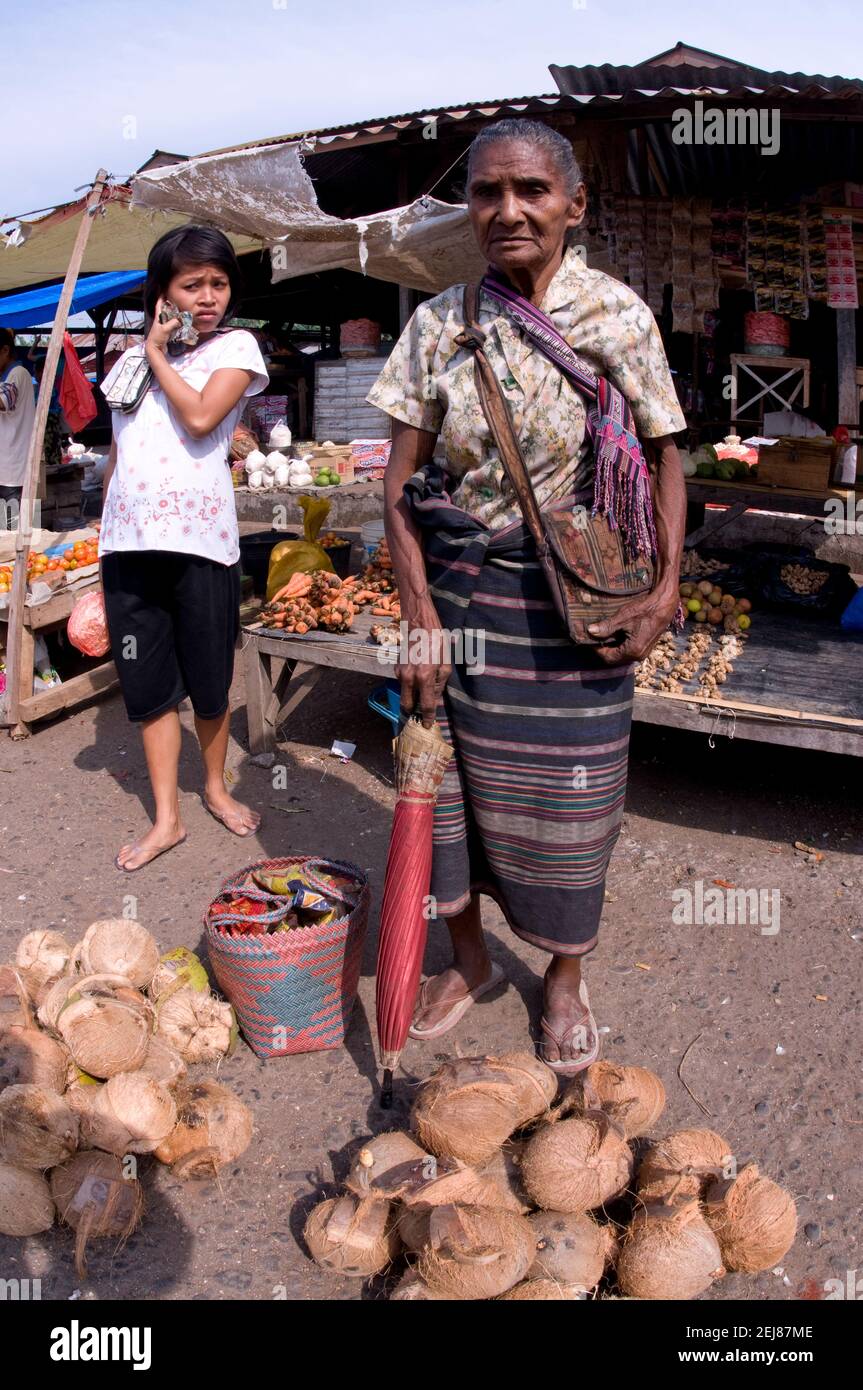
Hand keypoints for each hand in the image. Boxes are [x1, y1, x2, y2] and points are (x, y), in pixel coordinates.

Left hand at [146, 297, 179, 354]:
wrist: (154, 348)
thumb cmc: (157, 338)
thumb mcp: (165, 329)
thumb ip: (173, 323)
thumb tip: (180, 320)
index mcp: (158, 317)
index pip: (159, 304)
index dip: (161, 297)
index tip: (165, 291)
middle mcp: (160, 320)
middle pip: (165, 310)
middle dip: (169, 305)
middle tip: (176, 301)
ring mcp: (163, 326)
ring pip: (169, 317)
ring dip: (174, 314)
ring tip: (180, 310)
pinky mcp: (166, 332)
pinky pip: (172, 325)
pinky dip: (176, 323)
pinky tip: (180, 323)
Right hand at [395, 597, 450, 727]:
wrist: (418, 621)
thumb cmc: (436, 639)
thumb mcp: (445, 662)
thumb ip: (440, 683)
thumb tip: (434, 697)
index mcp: (423, 677)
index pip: (425, 705)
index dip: (426, 718)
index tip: (426, 726)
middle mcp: (408, 677)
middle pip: (407, 705)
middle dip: (413, 711)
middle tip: (421, 715)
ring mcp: (399, 672)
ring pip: (405, 693)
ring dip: (413, 695)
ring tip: (424, 689)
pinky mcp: (396, 667)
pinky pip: (403, 682)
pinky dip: (410, 684)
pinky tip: (419, 676)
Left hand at [587, 588, 678, 665]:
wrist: (665, 604)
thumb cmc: (645, 610)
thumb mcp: (623, 617)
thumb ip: (606, 627)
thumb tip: (590, 631)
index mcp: (633, 651)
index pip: (608, 657)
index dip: (596, 649)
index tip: (588, 640)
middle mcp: (639, 656)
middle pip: (614, 658)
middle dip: (603, 648)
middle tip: (594, 637)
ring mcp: (643, 652)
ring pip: (621, 654)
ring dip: (611, 646)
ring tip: (603, 633)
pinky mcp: (646, 646)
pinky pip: (628, 650)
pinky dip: (620, 643)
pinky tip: (615, 632)